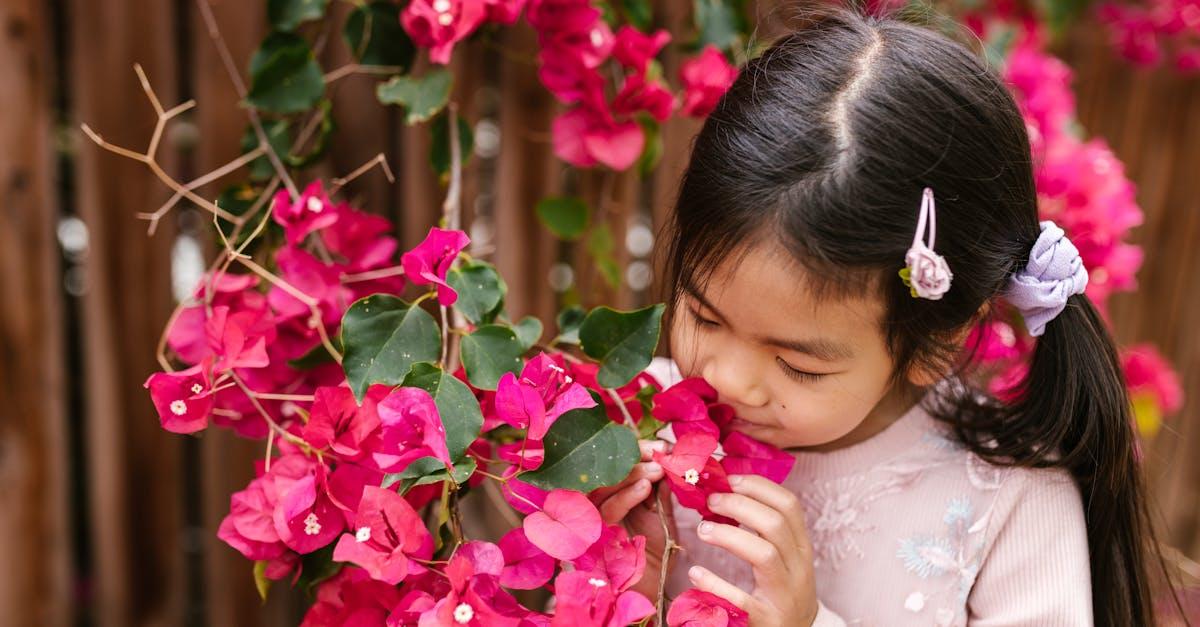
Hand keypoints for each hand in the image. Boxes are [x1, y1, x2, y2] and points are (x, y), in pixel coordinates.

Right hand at [590, 439, 676, 600]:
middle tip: (659, 451)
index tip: (660, 445)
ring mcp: (587, 519)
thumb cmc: (652, 551)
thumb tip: (667, 456)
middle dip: (632, 457)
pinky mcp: (589, 536)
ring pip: (601, 487)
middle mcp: (592, 504)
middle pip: (603, 471)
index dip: (634, 451)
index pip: (613, 464)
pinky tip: (646, 487)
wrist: (649, 589)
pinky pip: (606, 510)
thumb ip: (658, 488)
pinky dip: (626, 496)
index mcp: (607, 494)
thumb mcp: (659, 514)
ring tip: (657, 468)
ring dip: (631, 474)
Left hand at [688, 474, 817, 626]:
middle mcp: (798, 569)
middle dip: (739, 505)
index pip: (790, 505)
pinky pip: (740, 598)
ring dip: (729, 536)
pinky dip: (715, 583)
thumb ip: (764, 529)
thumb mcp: (784, 557)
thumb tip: (727, 491)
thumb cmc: (781, 590)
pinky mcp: (767, 620)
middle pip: (775, 524)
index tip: (730, 478)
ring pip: (763, 555)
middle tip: (710, 500)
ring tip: (702, 530)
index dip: (759, 486)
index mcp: (801, 548)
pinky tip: (696, 573)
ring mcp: (785, 595)